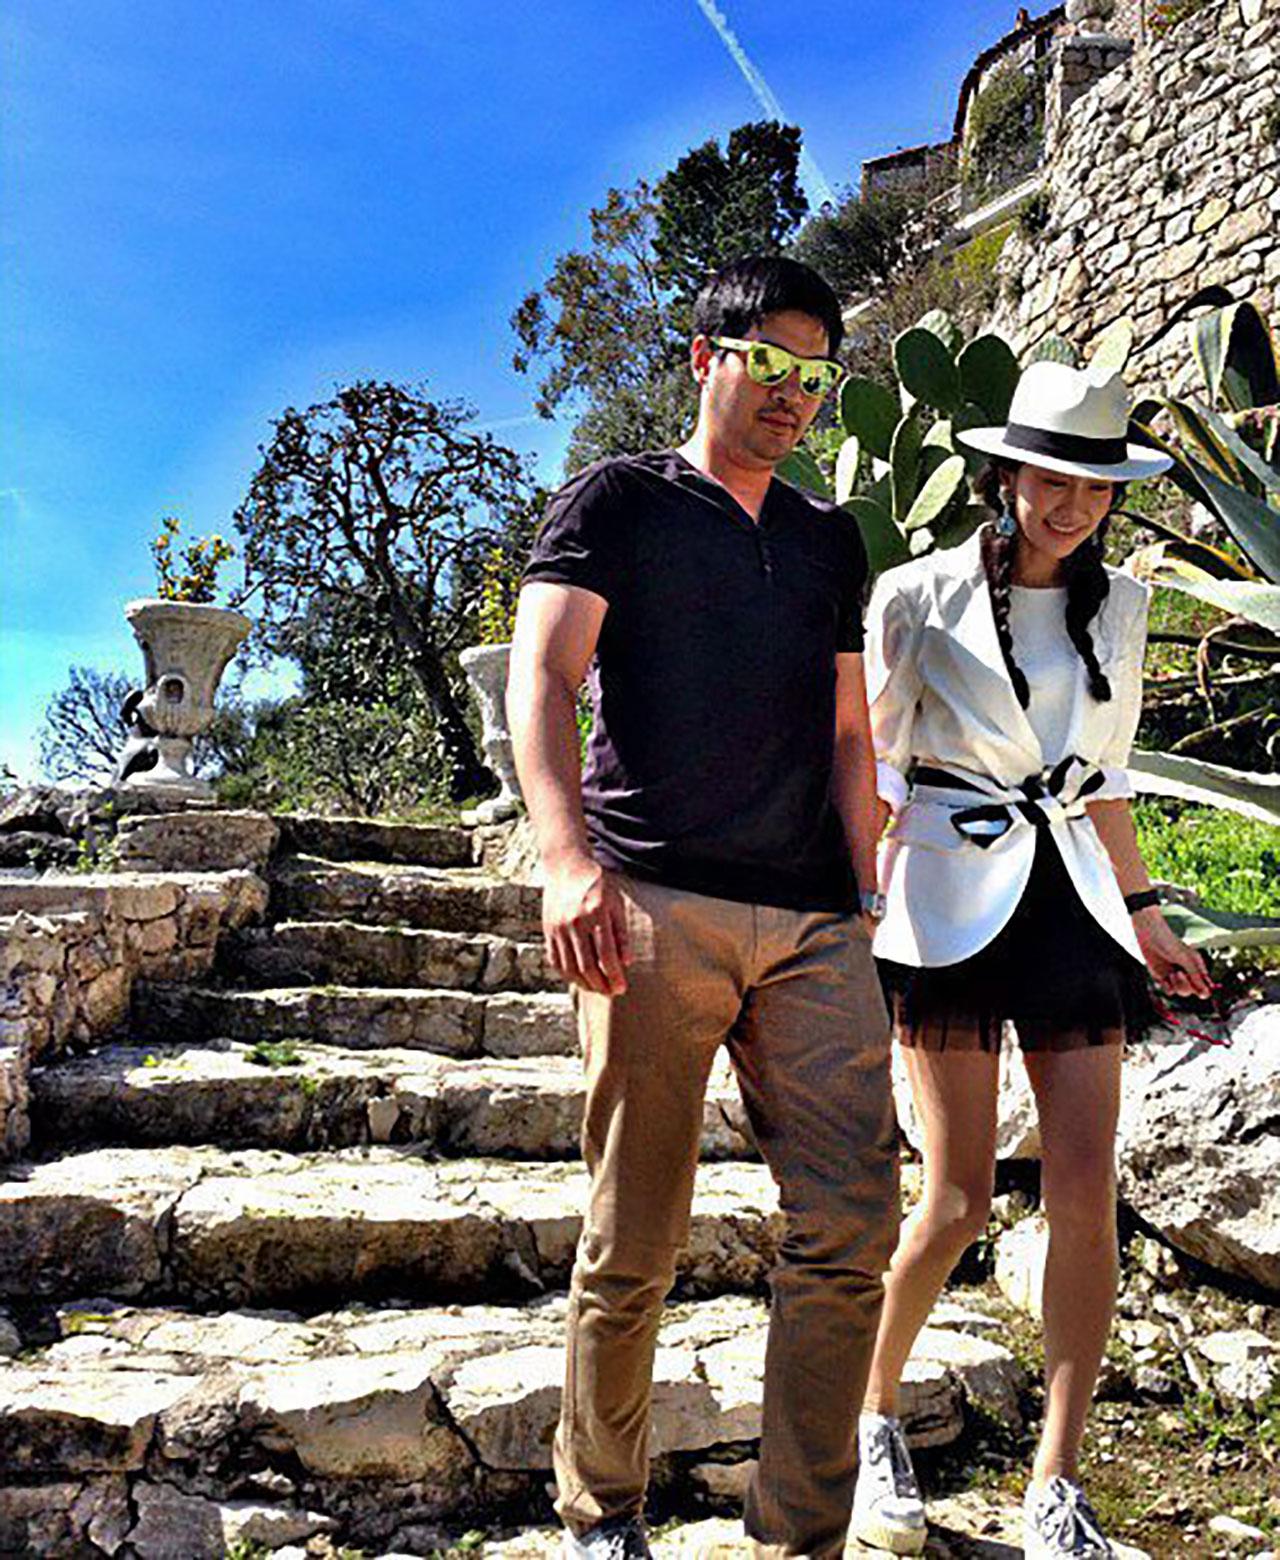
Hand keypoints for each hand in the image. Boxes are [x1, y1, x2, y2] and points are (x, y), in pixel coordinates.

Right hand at [542, 856, 630, 995]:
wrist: (567, 867)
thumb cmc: (597, 885)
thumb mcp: (616, 903)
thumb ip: (622, 933)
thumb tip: (626, 962)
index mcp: (595, 914)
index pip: (606, 955)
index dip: (615, 976)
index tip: (622, 988)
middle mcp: (574, 922)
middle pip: (586, 966)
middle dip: (601, 985)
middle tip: (612, 992)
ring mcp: (558, 927)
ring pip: (569, 968)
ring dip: (584, 984)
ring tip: (597, 989)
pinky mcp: (547, 930)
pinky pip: (555, 960)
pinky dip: (567, 975)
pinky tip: (579, 979)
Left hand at [1132, 906, 1212, 999]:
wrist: (1149, 937)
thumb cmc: (1170, 943)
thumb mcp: (1186, 959)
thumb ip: (1196, 976)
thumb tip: (1205, 992)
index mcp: (1197, 968)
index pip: (1205, 985)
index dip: (1204, 991)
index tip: (1201, 993)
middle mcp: (1188, 974)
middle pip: (1192, 991)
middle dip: (1186, 984)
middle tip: (1179, 972)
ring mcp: (1175, 977)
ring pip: (1181, 992)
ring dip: (1177, 984)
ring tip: (1172, 973)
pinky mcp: (1163, 978)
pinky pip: (1169, 991)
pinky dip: (1167, 987)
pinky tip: (1164, 979)